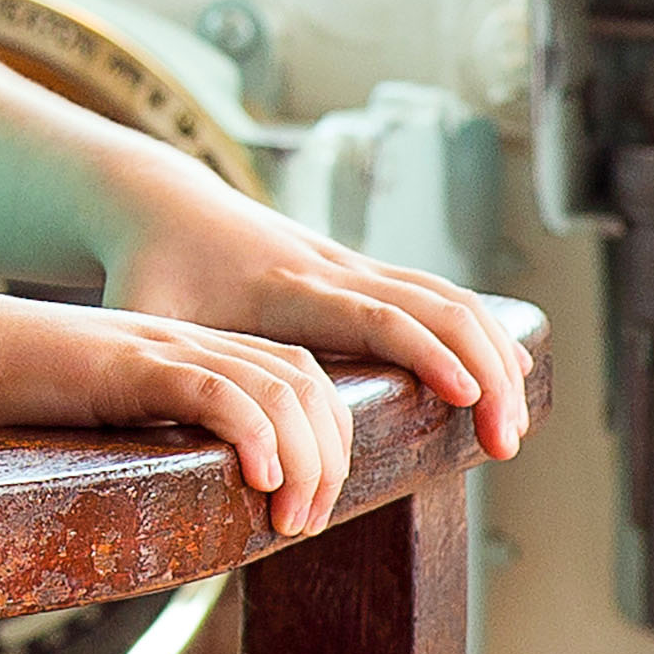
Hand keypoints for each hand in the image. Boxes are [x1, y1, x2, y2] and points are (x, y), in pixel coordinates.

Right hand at [0, 277, 378, 538]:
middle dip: (329, 457)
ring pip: (276, 388)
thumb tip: (173, 519)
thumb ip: (145, 449)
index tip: (311, 504)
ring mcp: (163, 348)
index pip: (298, 377)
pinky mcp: (131, 363)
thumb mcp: (103, 427)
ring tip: (291, 516)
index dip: (327, 438)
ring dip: (303, 458)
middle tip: (307, 523)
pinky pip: (215, 390)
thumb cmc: (12, 400)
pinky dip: (254, 433)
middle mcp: (189, 342)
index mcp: (191, 353)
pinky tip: (259, 479)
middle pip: (306, 382)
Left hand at [103, 173, 542, 464]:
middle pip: (434, 308)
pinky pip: (437, 293)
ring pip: (448, 297)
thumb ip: (164, 374)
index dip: (426, 353)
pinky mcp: (359, 269)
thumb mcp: (143, 321)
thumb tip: (182, 448)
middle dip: (484, 372)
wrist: (160, 205)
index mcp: (284, 288)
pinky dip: (481, 332)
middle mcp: (330, 269)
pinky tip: (507, 374)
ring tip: (511, 428)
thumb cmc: (146, 274)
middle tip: (505, 443)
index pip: (375, 316)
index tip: (470, 396)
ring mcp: (350, 264)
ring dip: (493, 357)